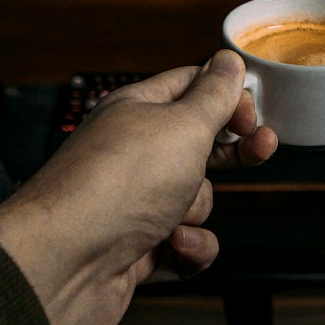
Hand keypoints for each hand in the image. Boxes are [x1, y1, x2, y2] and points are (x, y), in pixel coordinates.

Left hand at [0, 49, 276, 324]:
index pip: (190, 87)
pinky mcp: (135, 249)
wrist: (63, 264)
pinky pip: (184, 245)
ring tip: (173, 214)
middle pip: (198, 144)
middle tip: (260, 149)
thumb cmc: (116, 186)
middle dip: (233, 151)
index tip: (253, 113)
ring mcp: (132, 202)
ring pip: (195, 200)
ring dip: (196, 210)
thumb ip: (213, 95)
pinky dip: (187, 249)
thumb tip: (227, 60)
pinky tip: (171, 247)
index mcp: (137, 111)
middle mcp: (132, 153)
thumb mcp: (181, 126)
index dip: (226, 95)